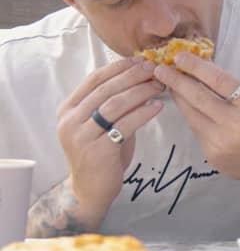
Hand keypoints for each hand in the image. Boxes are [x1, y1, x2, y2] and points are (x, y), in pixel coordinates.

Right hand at [56, 57, 164, 222]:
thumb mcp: (103, 124)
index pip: (94, 79)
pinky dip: (143, 113)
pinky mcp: (97, 151)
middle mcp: (70, 120)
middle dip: (133, 76)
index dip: (119, 67)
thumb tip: (142, 75)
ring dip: (140, 92)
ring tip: (160, 86)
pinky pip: (124, 125)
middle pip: (106, 89)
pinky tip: (158, 106)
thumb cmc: (101, 152)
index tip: (141, 59)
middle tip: (155, 68)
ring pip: (114, 105)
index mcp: (68, 109)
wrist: (90, 191)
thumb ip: (114, 102)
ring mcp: (81, 136)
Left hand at [153, 52, 239, 186]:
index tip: (180, 57)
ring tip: (167, 83)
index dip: (198, 67)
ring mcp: (222, 142)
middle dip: (177, 80)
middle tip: (160, 68)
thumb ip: (232, 89)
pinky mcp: (212, 155)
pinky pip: (196, 129)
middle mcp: (236, 124)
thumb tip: (202, 68)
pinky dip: (189, 115)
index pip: (221, 81)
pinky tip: (185, 106)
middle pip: (200, 97)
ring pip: (192, 114)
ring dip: (178, 97)